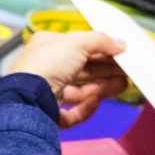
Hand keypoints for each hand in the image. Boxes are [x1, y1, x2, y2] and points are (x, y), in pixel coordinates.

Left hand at [9, 31, 127, 127]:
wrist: (27, 99)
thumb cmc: (45, 66)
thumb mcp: (76, 42)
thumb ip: (100, 41)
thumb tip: (119, 43)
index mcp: (46, 47)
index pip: (78, 47)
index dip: (100, 50)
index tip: (120, 53)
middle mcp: (45, 68)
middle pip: (82, 69)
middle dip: (105, 70)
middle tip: (127, 71)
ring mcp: (46, 93)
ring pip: (79, 91)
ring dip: (101, 88)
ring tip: (122, 85)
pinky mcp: (48, 114)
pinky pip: (71, 113)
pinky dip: (85, 109)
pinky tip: (96, 101)